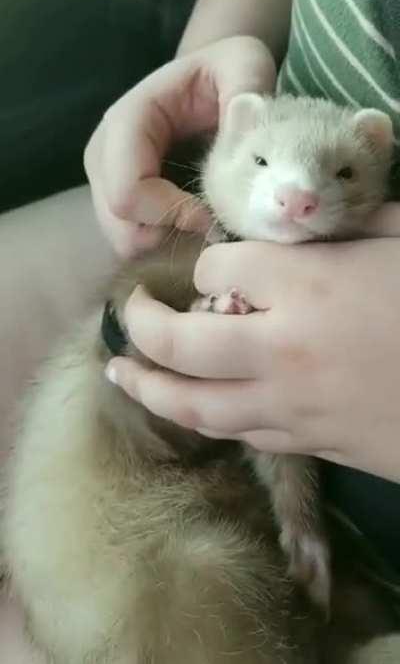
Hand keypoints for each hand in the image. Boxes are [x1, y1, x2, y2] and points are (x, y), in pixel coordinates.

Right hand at [84, 36, 275, 256]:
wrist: (207, 82)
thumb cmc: (225, 71)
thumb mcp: (244, 62)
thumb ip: (246, 85)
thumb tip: (244, 117)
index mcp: (127, 121)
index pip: (127, 192)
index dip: (172, 214)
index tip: (215, 215)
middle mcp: (104, 156)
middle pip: (120, 227)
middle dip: (171, 234)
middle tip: (212, 221)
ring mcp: (107, 183)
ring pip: (126, 242)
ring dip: (170, 242)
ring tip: (205, 218)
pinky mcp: (119, 204)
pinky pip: (136, 243)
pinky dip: (167, 243)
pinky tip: (194, 221)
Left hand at [106, 239, 399, 482]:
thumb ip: (352, 222)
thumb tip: (311, 217)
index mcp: (309, 285)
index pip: (216, 268)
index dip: (211, 264)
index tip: (223, 267)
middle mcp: (283, 348)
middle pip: (179, 342)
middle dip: (142, 327)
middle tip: (127, 315)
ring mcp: (292, 406)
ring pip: (195, 406)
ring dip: (149, 388)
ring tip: (121, 373)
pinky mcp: (311, 446)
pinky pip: (239, 434)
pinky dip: (208, 418)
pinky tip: (194, 407)